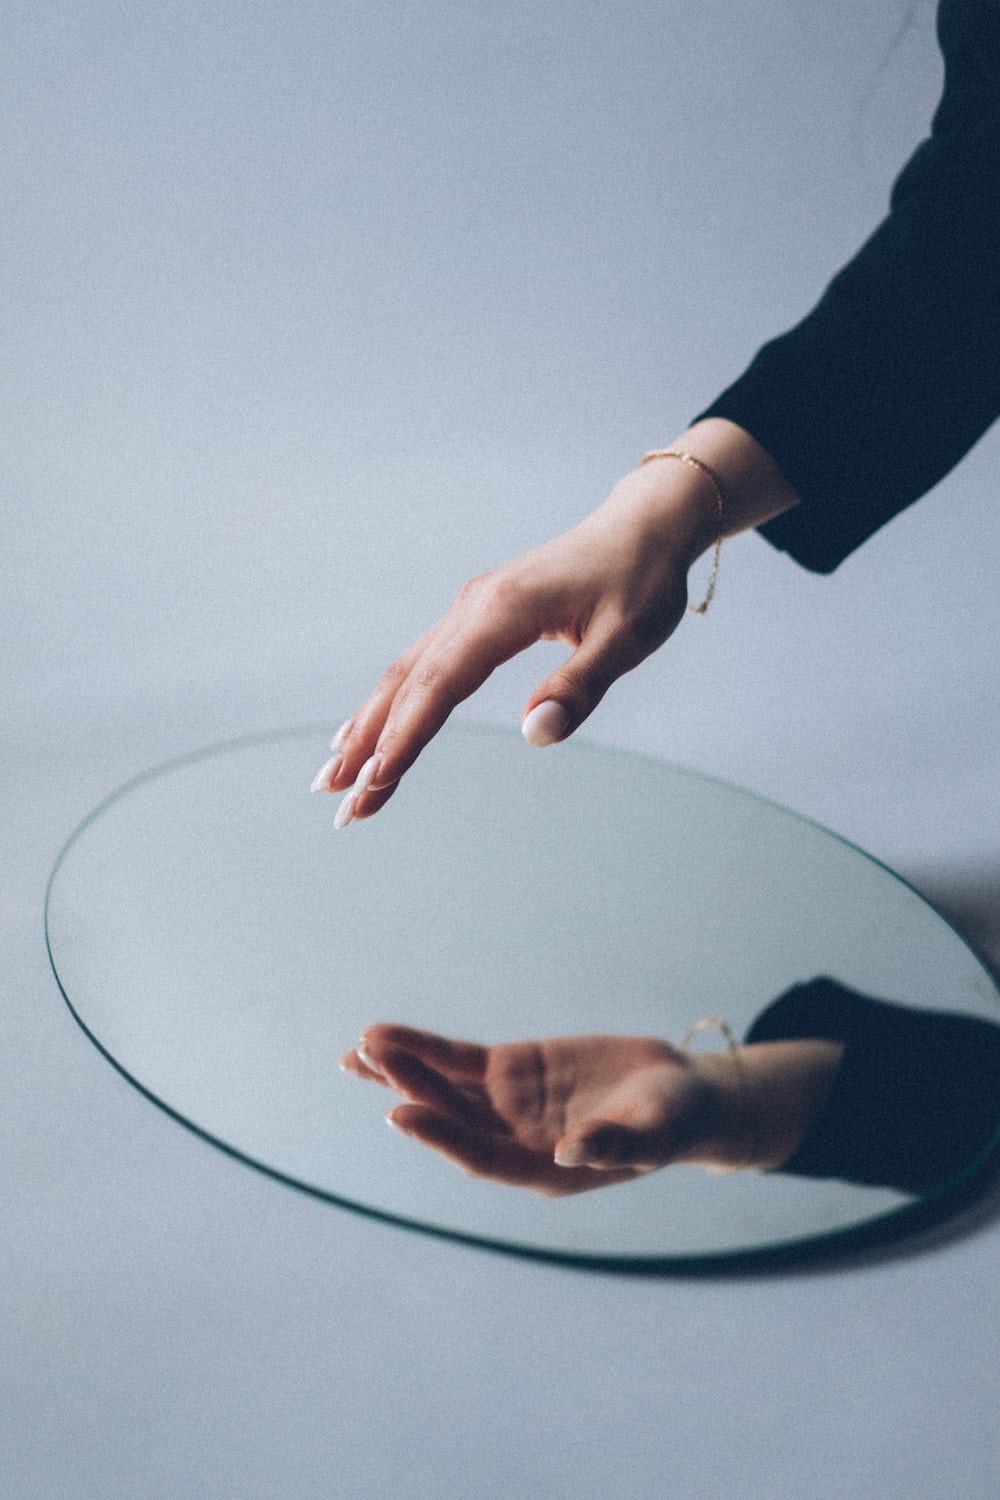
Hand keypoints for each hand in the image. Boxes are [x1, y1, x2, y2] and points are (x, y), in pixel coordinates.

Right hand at [312, 419, 798, 824]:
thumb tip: (536, 734)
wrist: (642, 528)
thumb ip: (580, 686)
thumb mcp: (628, 639)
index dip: (404, 738)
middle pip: (407, 684)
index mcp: (503, 613)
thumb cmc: (641, 583)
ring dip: (368, 726)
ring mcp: (469, 610)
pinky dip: (389, 701)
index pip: (439, 687)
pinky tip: (366, 729)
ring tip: (333, 776)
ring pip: (404, 674)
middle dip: (369, 746)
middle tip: (338, 803)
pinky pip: (420, 663)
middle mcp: (473, 608)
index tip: (375, 784)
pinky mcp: (475, 616)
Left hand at [340, 1023, 741, 1195]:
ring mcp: (505, 1105)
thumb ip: (614, 1144)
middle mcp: (512, 1142)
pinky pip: (454, 1058)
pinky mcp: (507, 1071)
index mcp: (542, 1170)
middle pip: (452, 1117)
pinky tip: (381, 1039)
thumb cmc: (673, 1122)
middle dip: (412, 1089)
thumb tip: (570, 1150)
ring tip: (360, 1050)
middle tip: (371, 1061)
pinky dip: (421, 1048)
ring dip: (401, 1070)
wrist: (677, 1093)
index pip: (480, 1156)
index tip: (400, 1113)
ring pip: (442, 1087)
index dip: (441, 1137)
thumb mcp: (654, 1133)